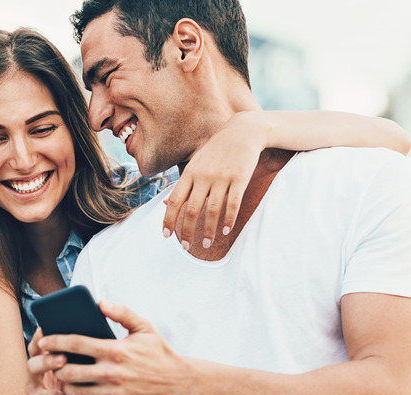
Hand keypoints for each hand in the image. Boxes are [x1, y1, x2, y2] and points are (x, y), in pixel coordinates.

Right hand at [26, 329, 90, 394]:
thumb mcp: (71, 379)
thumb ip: (76, 362)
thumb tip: (94, 340)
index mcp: (41, 369)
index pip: (34, 350)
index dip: (37, 340)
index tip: (44, 330)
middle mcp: (32, 384)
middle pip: (31, 366)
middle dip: (47, 361)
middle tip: (64, 360)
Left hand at [39, 301, 192, 394]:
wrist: (181, 383)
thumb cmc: (159, 353)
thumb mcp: (144, 327)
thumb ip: (122, 312)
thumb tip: (99, 302)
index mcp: (114, 350)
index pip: (75, 344)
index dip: (54, 341)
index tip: (42, 341)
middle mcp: (112, 372)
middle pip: (68, 372)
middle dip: (57, 368)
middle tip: (57, 364)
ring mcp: (115, 392)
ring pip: (77, 392)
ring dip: (69, 386)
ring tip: (71, 379)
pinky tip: (97, 390)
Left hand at [162, 111, 266, 249]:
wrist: (243, 131)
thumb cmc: (217, 150)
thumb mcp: (196, 163)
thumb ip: (183, 184)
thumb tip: (166, 203)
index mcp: (190, 173)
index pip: (175, 200)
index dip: (169, 219)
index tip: (166, 236)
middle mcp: (203, 176)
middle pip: (191, 209)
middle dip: (187, 231)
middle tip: (186, 247)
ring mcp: (222, 177)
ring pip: (212, 210)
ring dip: (208, 230)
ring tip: (207, 244)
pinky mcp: (239, 178)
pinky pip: (233, 203)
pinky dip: (228, 219)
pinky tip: (225, 230)